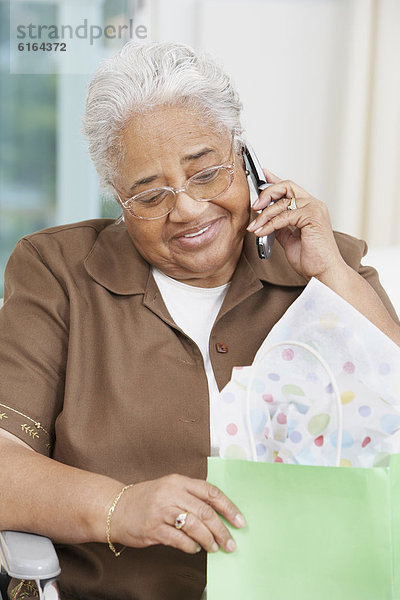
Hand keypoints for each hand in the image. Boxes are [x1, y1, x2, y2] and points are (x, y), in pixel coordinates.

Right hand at [110, 474, 245, 554]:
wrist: (115, 508)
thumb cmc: (145, 499)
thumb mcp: (168, 488)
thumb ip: (190, 496)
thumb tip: (218, 514)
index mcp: (177, 481)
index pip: (210, 491)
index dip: (228, 507)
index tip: (239, 520)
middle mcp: (170, 493)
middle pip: (205, 511)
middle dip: (221, 529)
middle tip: (230, 542)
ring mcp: (161, 510)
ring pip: (194, 526)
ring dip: (208, 540)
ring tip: (214, 547)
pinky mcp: (153, 528)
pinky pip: (179, 539)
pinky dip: (191, 546)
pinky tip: (195, 548)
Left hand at [247, 170, 346, 280]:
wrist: (323, 274)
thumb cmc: (312, 260)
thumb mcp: (289, 240)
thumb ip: (281, 227)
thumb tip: (266, 221)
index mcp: (310, 208)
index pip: (290, 188)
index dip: (274, 180)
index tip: (261, 175)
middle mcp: (314, 205)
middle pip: (286, 186)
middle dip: (267, 193)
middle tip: (255, 206)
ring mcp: (315, 209)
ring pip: (283, 202)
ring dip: (264, 215)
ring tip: (255, 227)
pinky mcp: (312, 217)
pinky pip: (285, 216)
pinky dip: (270, 224)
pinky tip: (262, 232)